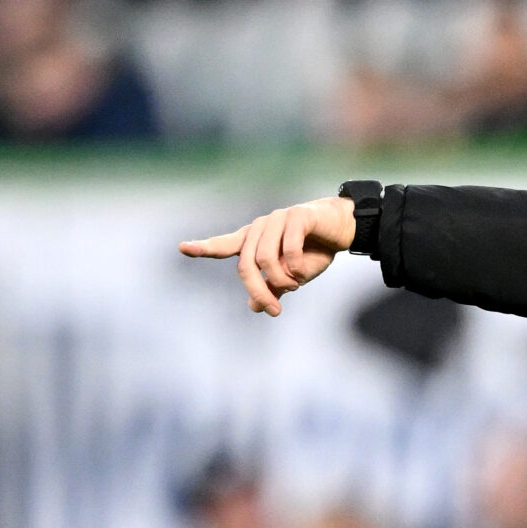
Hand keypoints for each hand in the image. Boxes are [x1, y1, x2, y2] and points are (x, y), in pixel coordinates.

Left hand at [180, 196, 356, 316]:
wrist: (343, 229)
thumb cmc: (315, 250)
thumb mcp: (292, 276)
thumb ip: (272, 288)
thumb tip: (253, 307)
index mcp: (255, 239)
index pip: (225, 245)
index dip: (204, 247)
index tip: (183, 248)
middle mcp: (261, 227)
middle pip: (246, 265)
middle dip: (258, 291)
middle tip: (274, 311)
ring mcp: (277, 219)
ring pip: (265, 258)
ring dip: (281, 279)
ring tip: (295, 285)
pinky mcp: (297, 216)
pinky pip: (289, 248)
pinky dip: (296, 266)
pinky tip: (304, 271)